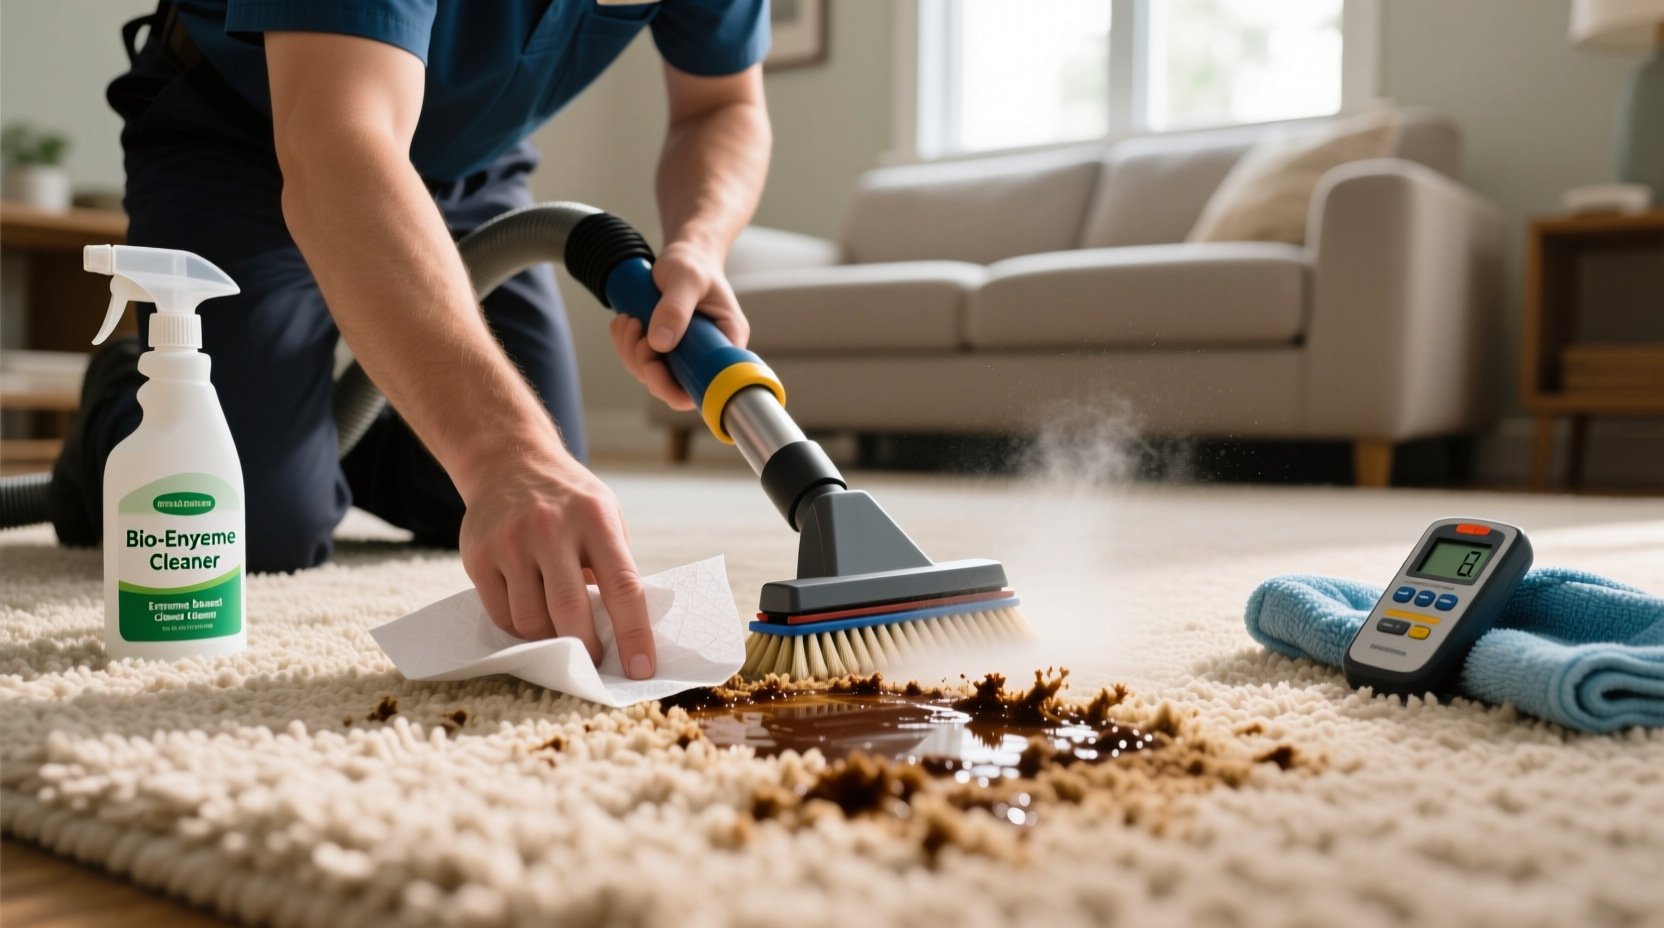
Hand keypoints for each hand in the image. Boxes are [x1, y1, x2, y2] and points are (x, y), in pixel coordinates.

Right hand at [456, 449, 656, 679]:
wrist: (508, 461)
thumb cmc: (570, 500)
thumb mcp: (605, 515)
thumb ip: (614, 565)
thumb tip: (624, 631)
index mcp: (595, 518)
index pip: (622, 586)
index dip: (634, 633)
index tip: (641, 669)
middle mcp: (550, 527)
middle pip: (569, 610)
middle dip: (587, 648)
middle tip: (595, 661)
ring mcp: (509, 541)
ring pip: (530, 620)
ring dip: (549, 639)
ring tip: (559, 629)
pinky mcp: (478, 554)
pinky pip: (501, 614)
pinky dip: (520, 627)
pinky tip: (531, 612)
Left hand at [608, 239, 749, 410]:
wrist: (684, 254)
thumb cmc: (693, 263)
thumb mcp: (686, 278)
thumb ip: (675, 308)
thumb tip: (659, 343)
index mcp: (726, 341)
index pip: (708, 385)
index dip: (677, 389)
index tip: (654, 365)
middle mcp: (708, 354)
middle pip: (675, 386)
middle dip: (645, 365)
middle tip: (637, 331)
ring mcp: (686, 353)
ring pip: (652, 375)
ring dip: (631, 352)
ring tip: (629, 320)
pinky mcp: (667, 349)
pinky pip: (641, 361)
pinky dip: (626, 345)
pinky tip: (625, 322)